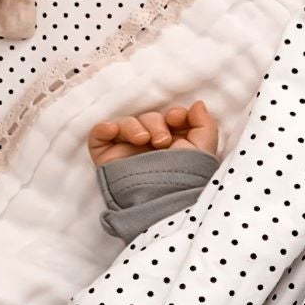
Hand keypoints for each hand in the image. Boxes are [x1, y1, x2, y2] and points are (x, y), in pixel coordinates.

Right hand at [88, 100, 219, 164]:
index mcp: (173, 143)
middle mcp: (150, 146)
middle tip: (163, 141)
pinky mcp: (107, 157)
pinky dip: (104, 128)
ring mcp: (127, 151)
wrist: (160, 199)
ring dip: (134, 126)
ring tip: (144, 140)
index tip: (177, 118)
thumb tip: (198, 104)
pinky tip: (113, 130)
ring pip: (126, 123)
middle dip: (156, 123)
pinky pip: (99, 135)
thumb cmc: (184, 177)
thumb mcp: (202, 150)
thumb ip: (204, 124)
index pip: (169, 118)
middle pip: (148, 118)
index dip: (173, 114)